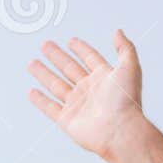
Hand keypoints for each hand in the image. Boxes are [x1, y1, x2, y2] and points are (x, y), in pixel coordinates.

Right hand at [28, 29, 144, 161]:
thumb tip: (118, 31)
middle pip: (69, 69)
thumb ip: (125, 48)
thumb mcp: (130, 67)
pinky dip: (40, 101)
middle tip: (45, 45)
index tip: (71, 41)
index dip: (81, 49)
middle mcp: (90, 91)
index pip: (90, 59)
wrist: (120, 131)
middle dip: (57, 56)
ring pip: (56, 86)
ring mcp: (78, 106)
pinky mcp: (68, 121)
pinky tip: (32, 92)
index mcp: (104, 78)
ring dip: (44, 74)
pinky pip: (50, 108)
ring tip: (32, 63)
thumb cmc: (127, 102)